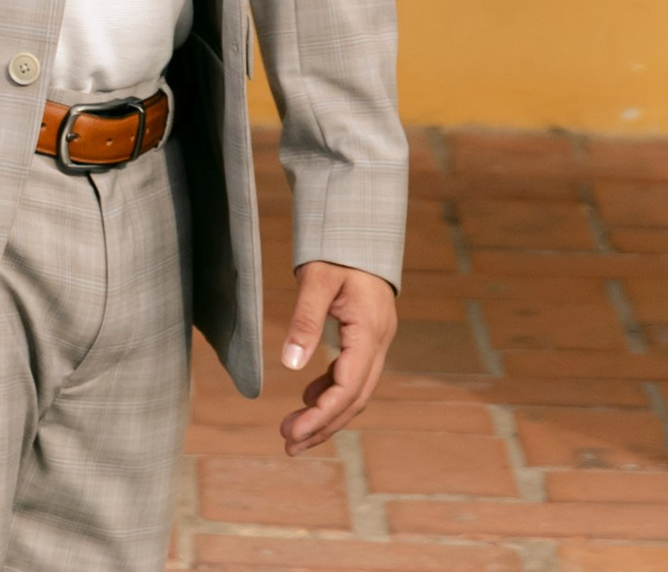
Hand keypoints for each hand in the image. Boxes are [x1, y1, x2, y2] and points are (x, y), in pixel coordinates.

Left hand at [277, 262, 396, 451]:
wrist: (361, 223)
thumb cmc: (338, 246)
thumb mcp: (316, 279)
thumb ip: (304, 320)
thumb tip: (289, 364)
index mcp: (370, 331)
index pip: (348, 388)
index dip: (321, 415)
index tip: (291, 432)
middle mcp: (379, 341)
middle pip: (355, 398)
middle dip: (323, 425)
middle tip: (289, 444)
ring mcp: (376, 340)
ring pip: (355, 391)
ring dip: (327, 414)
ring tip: (294, 432)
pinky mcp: (367, 335)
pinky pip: (352, 374)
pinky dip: (331, 390)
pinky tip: (308, 397)